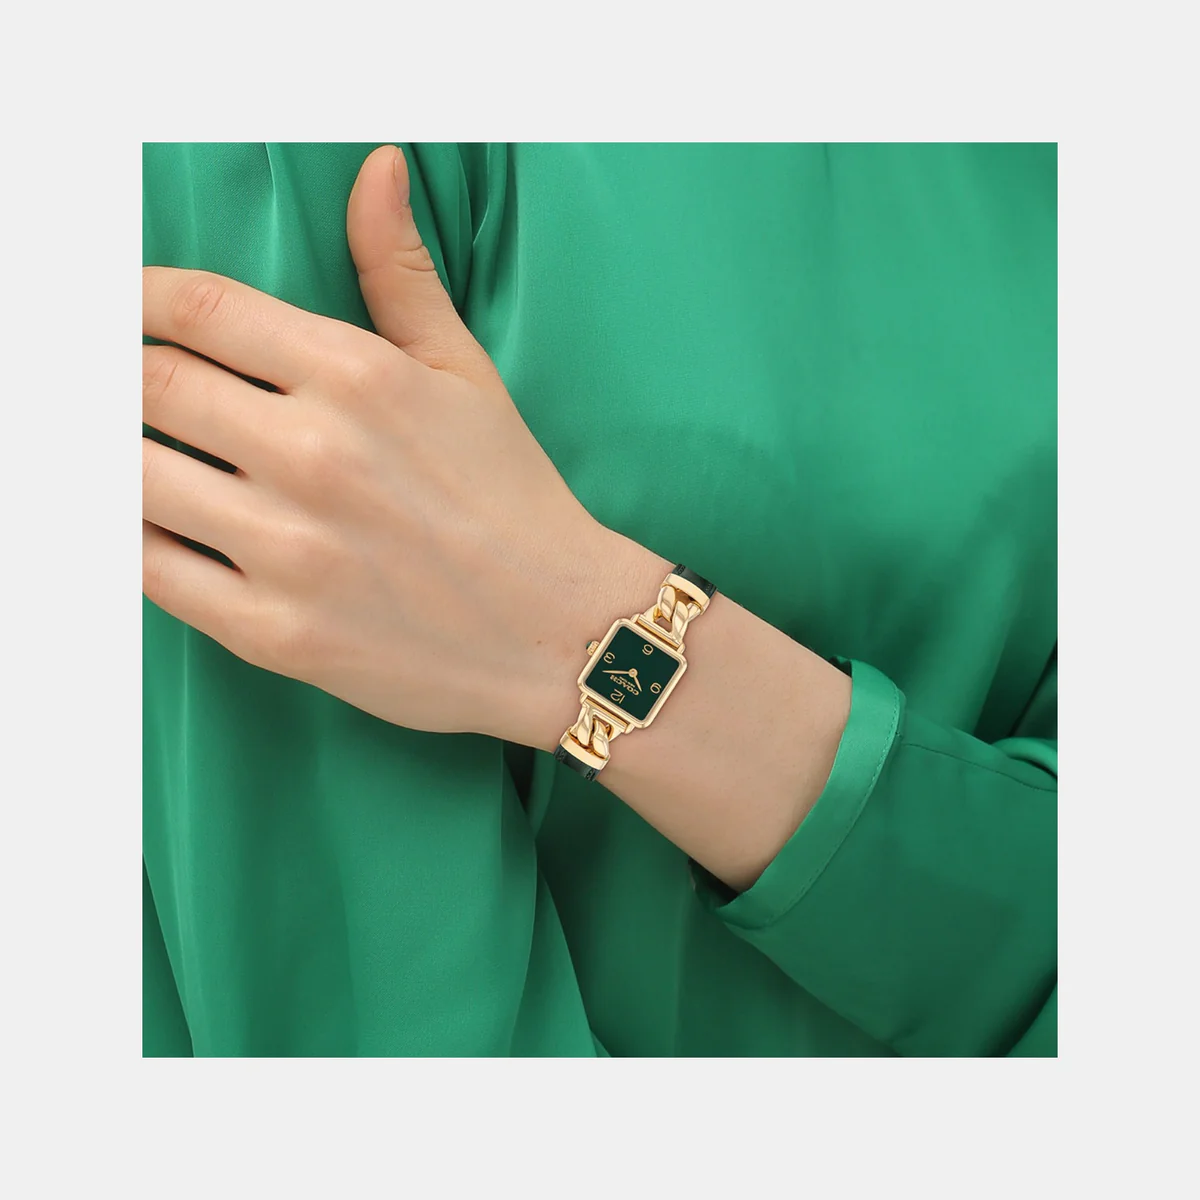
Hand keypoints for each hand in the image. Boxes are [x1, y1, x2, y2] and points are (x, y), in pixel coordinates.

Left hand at [143, 145, 643, 749]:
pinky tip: (156, 521)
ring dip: (116, 452)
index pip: (198, 307)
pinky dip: (131, 537)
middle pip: (147, 382)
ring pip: (131, 473)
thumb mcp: (467, 373)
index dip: (135, 298)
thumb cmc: (514, 499)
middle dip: (117, 373)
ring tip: (136, 450)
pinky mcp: (273, 632)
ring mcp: (289, 548)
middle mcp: (313, 454)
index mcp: (358, 376)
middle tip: (122, 385)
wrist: (559, 633)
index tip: (124, 310)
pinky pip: (150, 570)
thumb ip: (401, 271)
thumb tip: (377, 167)